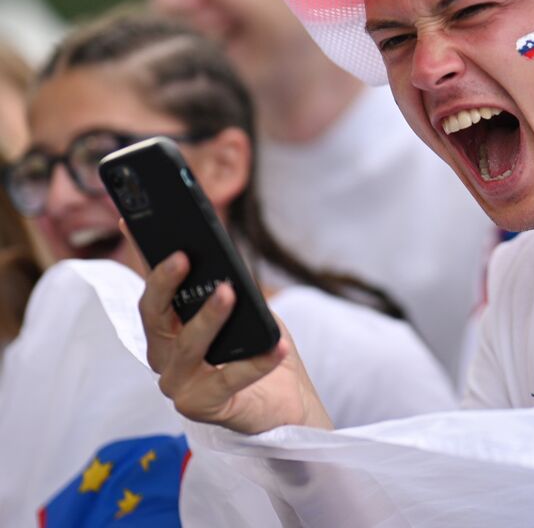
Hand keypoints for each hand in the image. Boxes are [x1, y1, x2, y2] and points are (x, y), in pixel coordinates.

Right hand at [137, 250, 332, 433]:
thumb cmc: (260, 350)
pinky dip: (256, 362)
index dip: (149, 265)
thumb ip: (233, 292)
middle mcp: (166, 358)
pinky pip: (229, 380)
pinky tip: (278, 346)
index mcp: (170, 332)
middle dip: (166, 284)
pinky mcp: (203, 407)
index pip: (153, 295)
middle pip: (155, 318)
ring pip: (188, 346)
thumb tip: (224, 268)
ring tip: (228, 293)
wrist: (287, 402)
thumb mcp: (248, 313)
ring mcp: (180, 385)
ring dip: (208, 318)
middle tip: (184, 257)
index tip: (144, 228)